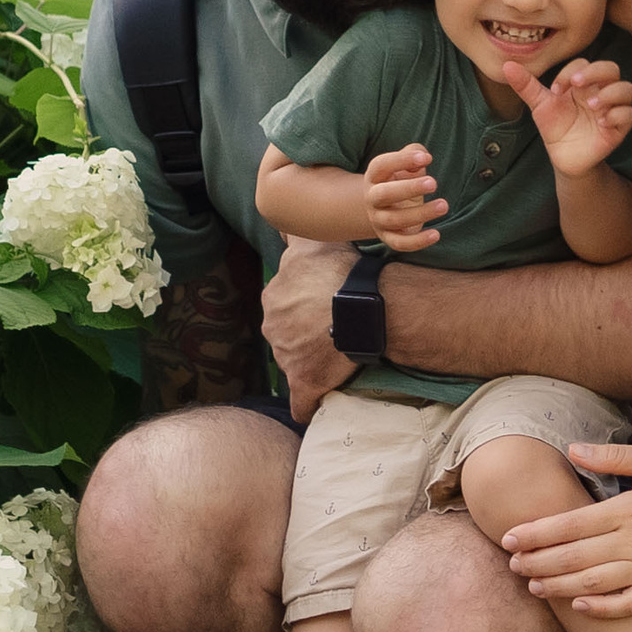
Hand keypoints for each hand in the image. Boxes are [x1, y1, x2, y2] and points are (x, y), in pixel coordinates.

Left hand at [264, 234, 359, 419]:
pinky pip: (302, 402)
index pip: (284, 304)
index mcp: (274, 297)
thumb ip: (294, 234)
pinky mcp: (304, 382)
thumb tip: (282, 226)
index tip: (324, 306)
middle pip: (286, 334)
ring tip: (338, 358)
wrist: (357, 305)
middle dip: (304, 334)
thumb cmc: (338, 271)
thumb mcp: (311, 241)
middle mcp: (273, 327)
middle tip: (334, 330)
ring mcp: (286, 357)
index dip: (304, 306)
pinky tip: (318, 406)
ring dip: (311, 362)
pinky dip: (309, 405)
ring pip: (295, 362)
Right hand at [363, 143, 444, 251]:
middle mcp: (372, 198)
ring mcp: (378, 219)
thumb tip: (423, 158)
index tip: (426, 158)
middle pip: (384, 194)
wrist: (386, 205)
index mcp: (375, 176)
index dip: (401, 161)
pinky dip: (417, 242)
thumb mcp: (407, 163)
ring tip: (443, 205)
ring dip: (420, 213)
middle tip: (433, 183)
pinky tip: (436, 234)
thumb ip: (414, 154)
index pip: (382, 165)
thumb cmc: (402, 178)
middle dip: (409, 189)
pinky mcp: (388, 237)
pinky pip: (400, 243)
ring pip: (395, 219)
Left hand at [500, 443, 631, 617]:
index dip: (538, 533)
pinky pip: (629, 604)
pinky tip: (580, 607)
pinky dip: (603, 608)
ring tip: (533, 585)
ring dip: (560, 586)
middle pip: (577, 557)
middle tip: (511, 564)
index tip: (510, 536)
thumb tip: (573, 449)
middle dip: (539, 562)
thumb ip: (616, 456)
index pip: (573, 523)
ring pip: (596, 583)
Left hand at [503, 58, 631, 179]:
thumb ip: (527, 86)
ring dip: (611, 93)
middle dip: (596, 72)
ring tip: (592, 105)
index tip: (555, 90)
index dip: (570, 71)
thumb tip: (507, 65)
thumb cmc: (555, 128)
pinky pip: (629, 115)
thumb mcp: (540, 106)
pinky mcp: (619, 127)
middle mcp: (599, 91)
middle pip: (611, 68)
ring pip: (627, 89)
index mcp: (582, 83)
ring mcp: (611, 108)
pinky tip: (602, 122)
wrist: (564, 158)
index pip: (584, 64)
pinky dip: (618, 115)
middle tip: (576, 84)